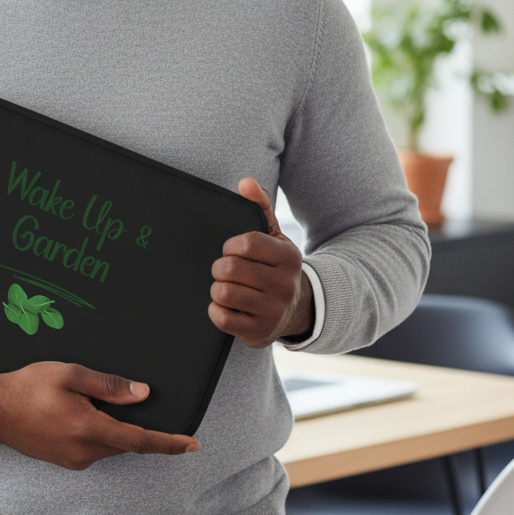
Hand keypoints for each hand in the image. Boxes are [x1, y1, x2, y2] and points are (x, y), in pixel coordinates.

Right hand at [0, 362, 199, 469]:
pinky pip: (93, 447)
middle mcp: (84, 451)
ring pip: (109, 444)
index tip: (191, 444)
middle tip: (124, 399)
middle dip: (135, 426)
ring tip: (84, 399)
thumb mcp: (70, 375)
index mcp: (88, 429)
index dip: (168, 443)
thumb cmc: (28, 388)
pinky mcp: (65, 461)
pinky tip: (80, 413)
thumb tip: (142, 394)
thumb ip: (109, 385)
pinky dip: (98, 432)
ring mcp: (74, 460)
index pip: (139, 440)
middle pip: (125, 441)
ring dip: (112, 427)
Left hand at [208, 178, 314, 348]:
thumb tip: (245, 183)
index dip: (229, 246)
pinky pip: (222, 318)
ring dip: (216, 289)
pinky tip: (225, 306)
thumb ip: (260, 207)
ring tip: (225, 287)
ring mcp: (273, 310)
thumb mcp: (274, 236)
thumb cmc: (276, 267)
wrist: (297, 310)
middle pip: (230, 269)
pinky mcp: (259, 332)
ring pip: (224, 293)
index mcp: (288, 257)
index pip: (246, 243)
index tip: (230, 250)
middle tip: (223, 270)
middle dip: (219, 268)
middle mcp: (284, 284)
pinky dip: (216, 311)